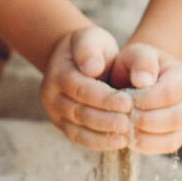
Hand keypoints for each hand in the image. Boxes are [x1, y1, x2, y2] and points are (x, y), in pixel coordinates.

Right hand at [41, 26, 134, 150]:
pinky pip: (79, 138)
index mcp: (58, 74)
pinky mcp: (63, 126)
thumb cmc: (90, 47)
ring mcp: (55, 114)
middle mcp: (51, 97)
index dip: (105, 98)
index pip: (82, 90)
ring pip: (78, 130)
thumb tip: (92, 68)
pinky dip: (99, 143)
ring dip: (104, 135)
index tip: (128, 103)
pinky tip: (119, 142)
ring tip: (127, 135)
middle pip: (80, 113)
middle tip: (130, 122)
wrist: (77, 58)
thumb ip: (89, 49)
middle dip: (107, 120)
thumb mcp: (90, 37)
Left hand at [108, 43, 181, 154]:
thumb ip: (142, 61)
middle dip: (145, 119)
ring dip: (145, 135)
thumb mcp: (137, 53)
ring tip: (125, 126)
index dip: (146, 100)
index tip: (124, 100)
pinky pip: (166, 147)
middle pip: (175, 118)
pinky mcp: (176, 136)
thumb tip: (143, 81)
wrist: (138, 79)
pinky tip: (130, 136)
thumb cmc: (137, 65)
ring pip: (172, 137)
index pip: (169, 93)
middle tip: (123, 116)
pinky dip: (146, 145)